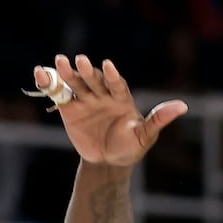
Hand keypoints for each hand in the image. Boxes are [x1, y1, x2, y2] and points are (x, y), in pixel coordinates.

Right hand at [34, 54, 187, 166]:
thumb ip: (159, 120)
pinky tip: (39, 72)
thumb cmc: (130, 147)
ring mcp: (85, 100)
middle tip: (80, 60)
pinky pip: (58, 94)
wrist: (107, 162)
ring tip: (59, 61)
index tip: (108, 66)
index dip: (113, 76)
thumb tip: (183, 106)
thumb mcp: (145, 136)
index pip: (117, 85)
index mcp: (121, 99)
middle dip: (87, 71)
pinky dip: (49, 83)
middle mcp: (102, 95)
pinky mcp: (69, 108)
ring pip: (76, 83)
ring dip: (67, 73)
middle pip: (94, 81)